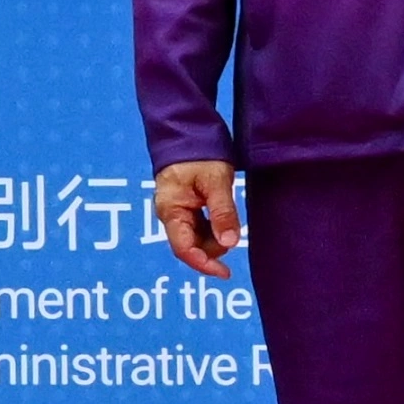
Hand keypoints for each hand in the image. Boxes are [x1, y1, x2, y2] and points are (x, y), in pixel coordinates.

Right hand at [153, 160, 242, 275]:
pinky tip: (223, 217)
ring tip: (229, 218)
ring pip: (195, 237)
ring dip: (214, 237)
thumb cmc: (200, 153)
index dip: (204, 264)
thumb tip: (230, 244)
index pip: (184, 248)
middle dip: (212, 248)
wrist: (187, 130)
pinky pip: (197, 226)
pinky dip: (212, 228)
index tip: (225, 273)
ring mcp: (176, 210)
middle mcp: (169, 213)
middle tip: (233, 231)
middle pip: (190, 245)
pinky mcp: (183, 206)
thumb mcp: (216, 181)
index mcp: (171, 209)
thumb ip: (222, 213)